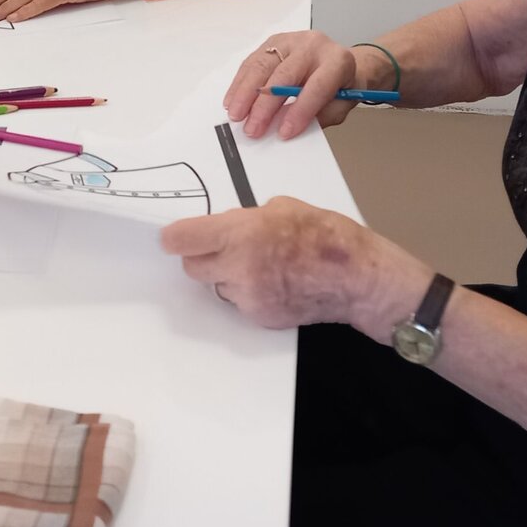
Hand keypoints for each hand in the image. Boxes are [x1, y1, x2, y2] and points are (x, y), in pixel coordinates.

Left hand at [161, 197, 411, 333]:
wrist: (357, 276)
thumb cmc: (325, 234)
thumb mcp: (282, 207)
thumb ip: (246, 219)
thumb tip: (227, 228)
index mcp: (240, 233)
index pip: (182, 239)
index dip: (173, 237)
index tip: (170, 237)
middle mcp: (238, 267)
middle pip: (192, 268)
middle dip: (200, 257)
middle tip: (219, 248)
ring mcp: (249, 297)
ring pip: (217, 287)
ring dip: (227, 276)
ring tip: (260, 265)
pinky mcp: (261, 318)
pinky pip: (240, 303)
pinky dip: (249, 293)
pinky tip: (275, 282)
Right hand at [225, 31, 359, 139]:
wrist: (337, 62)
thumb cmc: (340, 86)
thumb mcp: (339, 106)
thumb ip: (316, 117)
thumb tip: (284, 127)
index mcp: (336, 61)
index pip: (317, 86)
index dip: (299, 111)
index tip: (284, 132)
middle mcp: (313, 45)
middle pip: (284, 74)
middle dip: (264, 105)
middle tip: (252, 128)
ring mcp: (290, 41)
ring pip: (262, 65)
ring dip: (245, 94)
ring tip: (237, 115)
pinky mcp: (273, 43)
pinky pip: (251, 62)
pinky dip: (240, 83)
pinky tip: (233, 100)